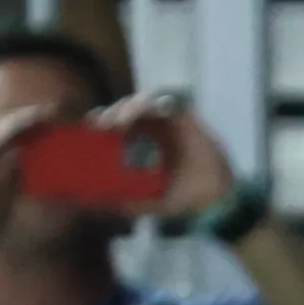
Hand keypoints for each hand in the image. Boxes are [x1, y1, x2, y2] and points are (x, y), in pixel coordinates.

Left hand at [97, 93, 235, 220]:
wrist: (215, 197)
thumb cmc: (183, 198)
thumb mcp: (146, 202)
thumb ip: (122, 201)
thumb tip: (91, 203)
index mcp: (141, 144)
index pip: (115, 125)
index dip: (100, 122)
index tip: (88, 129)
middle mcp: (152, 129)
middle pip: (123, 110)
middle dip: (109, 113)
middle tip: (99, 126)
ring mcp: (167, 120)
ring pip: (138, 102)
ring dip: (124, 108)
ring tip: (116, 123)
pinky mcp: (182, 114)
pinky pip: (160, 100)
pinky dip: (143, 105)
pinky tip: (134, 116)